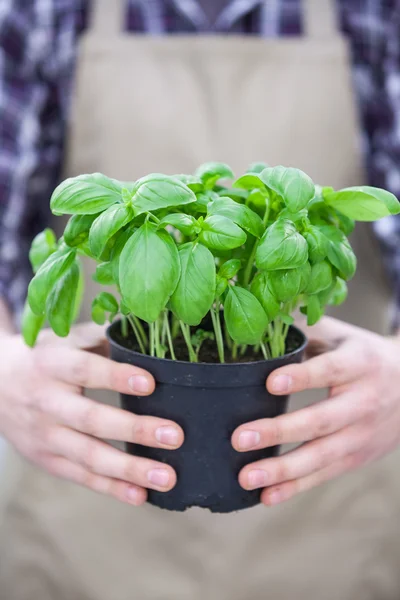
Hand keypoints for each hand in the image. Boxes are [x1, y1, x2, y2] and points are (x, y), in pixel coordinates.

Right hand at [0, 323, 183, 505]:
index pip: (86, 370)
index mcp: (53, 365)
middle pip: (91, 419)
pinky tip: (140, 495)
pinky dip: (111, 488)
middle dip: (135, 430)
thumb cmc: (42, 359)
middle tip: (174, 436)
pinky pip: (81, 477)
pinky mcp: (46, 460)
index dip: (117, 377)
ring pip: (89, 456)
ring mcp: (45, 436)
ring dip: (129, 469)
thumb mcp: (63, 339)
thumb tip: (143, 334)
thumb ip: (100, 336)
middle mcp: (47, 402)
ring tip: (167, 477)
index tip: (150, 383)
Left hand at [232, 317, 399, 505]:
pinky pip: (324, 475)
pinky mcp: (356, 457)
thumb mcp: (342, 336)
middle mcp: (363, 402)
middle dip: (279, 431)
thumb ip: (307, 331)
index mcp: (359, 364)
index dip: (302, 377)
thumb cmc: (364, 356)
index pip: (329, 370)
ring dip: (282, 470)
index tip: (270, 382)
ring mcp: (361, 435)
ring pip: (322, 456)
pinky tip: (266, 496)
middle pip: (321, 420)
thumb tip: (261, 320)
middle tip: (240, 438)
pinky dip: (296, 488)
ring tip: (246, 476)